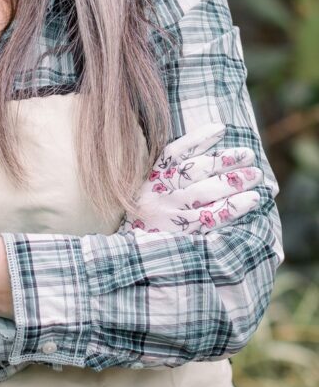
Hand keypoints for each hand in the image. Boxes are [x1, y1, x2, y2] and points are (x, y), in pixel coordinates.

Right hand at [121, 122, 262, 234]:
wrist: (132, 258)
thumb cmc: (145, 220)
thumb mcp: (146, 193)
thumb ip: (166, 176)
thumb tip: (206, 157)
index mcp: (149, 178)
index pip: (175, 152)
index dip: (198, 139)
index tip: (221, 129)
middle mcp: (158, 192)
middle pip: (195, 170)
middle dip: (225, 160)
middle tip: (248, 155)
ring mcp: (169, 212)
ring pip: (206, 191)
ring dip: (234, 181)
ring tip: (255, 175)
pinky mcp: (181, 233)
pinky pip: (212, 216)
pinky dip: (234, 207)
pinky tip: (251, 200)